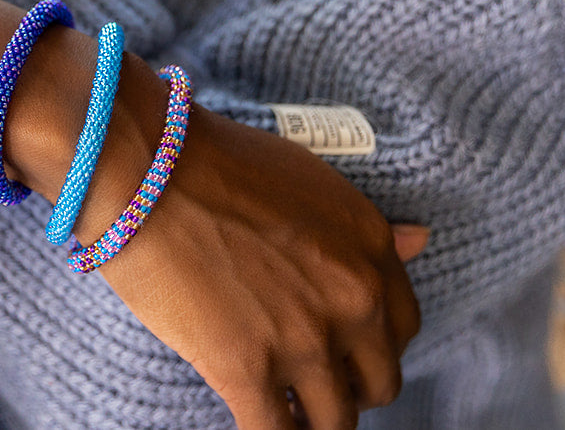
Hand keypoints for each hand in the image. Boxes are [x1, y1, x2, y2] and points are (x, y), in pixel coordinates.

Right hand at [41, 64, 424, 429]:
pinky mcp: (247, 370)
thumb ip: (363, 227)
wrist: (145, 168)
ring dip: (307, 417)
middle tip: (305, 373)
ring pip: (334, 422)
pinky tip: (247, 414)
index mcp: (370, 248)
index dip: (369, 343)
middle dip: (344, 385)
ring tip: (277, 400)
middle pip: (378, 383)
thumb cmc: (214, 162)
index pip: (403, 328)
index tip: (340, 344)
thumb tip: (420, 241)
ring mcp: (304, 339)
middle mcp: (354, 298)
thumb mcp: (309, 180)